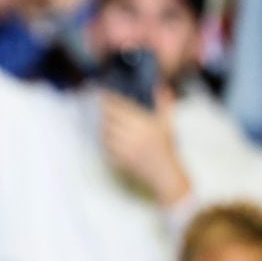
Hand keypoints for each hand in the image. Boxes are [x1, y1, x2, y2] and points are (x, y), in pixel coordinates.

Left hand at [100, 89, 189, 206]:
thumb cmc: (166, 148)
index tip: (102, 94)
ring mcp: (124, 149)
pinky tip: (101, 135)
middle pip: (109, 119)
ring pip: (104, 133)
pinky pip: (105, 147)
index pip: (120, 108)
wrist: (164, 173)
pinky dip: (102, 140)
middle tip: (93, 105)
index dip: (109, 101)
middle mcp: (133, 136)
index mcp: (143, 125)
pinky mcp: (119, 160)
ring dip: (100, 126)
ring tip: (95, 119)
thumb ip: (163, 104)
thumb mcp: (167, 124)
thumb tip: (162, 87)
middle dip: (101, 112)